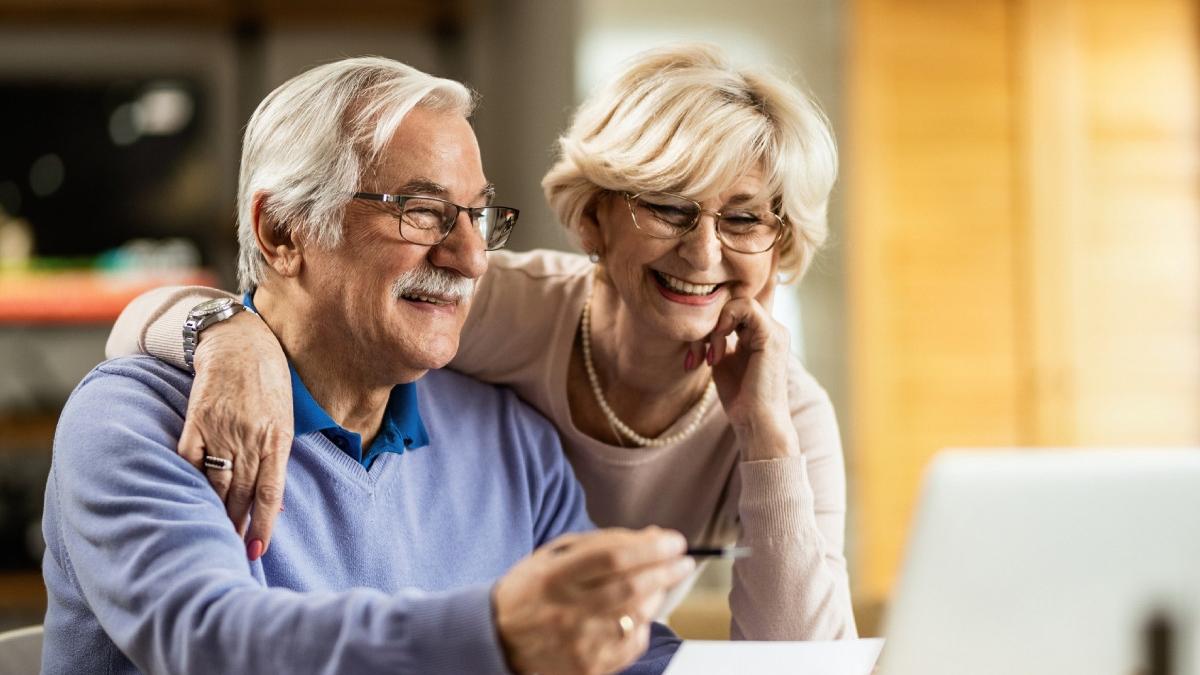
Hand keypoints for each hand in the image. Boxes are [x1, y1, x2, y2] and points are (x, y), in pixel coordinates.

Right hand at [178, 310, 292, 558]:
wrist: (240, 343)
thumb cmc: (270, 383)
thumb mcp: (285, 420)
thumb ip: (278, 459)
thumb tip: (277, 505)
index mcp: (277, 439)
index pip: (270, 493)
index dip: (264, 525)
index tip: (257, 551)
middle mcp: (250, 438)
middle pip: (242, 493)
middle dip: (237, 525)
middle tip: (231, 549)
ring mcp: (222, 430)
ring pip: (216, 482)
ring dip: (215, 510)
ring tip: (213, 532)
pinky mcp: (197, 421)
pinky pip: (190, 460)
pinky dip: (190, 482)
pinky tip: (189, 500)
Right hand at [493, 527, 693, 674]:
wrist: (499, 637)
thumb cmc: (533, 588)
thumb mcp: (555, 555)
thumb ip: (603, 543)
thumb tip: (653, 536)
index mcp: (554, 577)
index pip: (613, 558)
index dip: (651, 548)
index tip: (674, 540)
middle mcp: (566, 612)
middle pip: (632, 588)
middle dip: (666, 571)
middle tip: (683, 560)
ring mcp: (579, 644)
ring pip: (637, 616)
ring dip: (658, 595)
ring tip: (660, 582)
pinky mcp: (588, 668)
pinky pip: (633, 644)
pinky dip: (644, 624)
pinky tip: (638, 612)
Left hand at [686, 277, 799, 460]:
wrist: (756, 423)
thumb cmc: (741, 398)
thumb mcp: (724, 360)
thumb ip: (719, 337)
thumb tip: (703, 321)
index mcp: (762, 332)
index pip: (739, 303)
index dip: (715, 313)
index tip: (699, 347)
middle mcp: (772, 326)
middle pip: (734, 300)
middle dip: (708, 322)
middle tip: (697, 354)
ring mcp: (775, 329)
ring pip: (737, 299)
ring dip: (714, 325)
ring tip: (709, 356)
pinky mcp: (771, 335)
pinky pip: (745, 307)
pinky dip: (724, 323)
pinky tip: (717, 350)